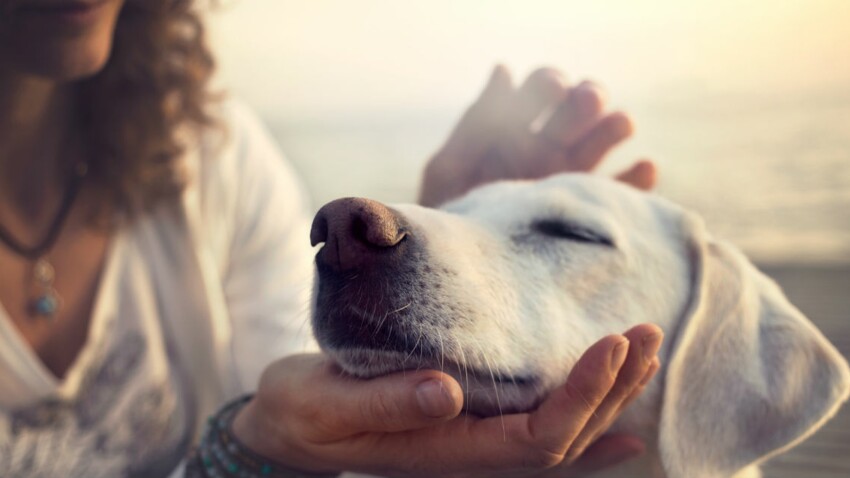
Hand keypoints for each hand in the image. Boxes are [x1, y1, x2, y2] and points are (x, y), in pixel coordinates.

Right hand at [232, 324, 662, 476]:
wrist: (290, 427)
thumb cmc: (304, 412)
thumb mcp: (328, 405)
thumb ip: (385, 403)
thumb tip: (447, 391)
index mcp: (447, 450)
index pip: (537, 437)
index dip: (583, 395)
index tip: (613, 344)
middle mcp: (472, 454)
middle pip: (566, 435)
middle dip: (612, 387)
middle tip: (646, 331)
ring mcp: (475, 443)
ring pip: (561, 432)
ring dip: (609, 395)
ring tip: (645, 351)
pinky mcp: (469, 425)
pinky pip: (540, 432)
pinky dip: (587, 424)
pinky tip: (625, 426)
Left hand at [420, 66, 656, 206]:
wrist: (462, 277)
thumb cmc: (448, 221)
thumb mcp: (450, 170)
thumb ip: (476, 123)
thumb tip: (504, 69)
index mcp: (514, 131)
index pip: (541, 91)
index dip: (549, 84)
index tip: (553, 88)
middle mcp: (548, 149)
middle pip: (578, 110)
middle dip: (586, 99)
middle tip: (587, 100)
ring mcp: (571, 180)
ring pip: (603, 142)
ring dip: (615, 126)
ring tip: (620, 124)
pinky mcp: (590, 214)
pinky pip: (622, 194)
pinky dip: (638, 180)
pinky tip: (644, 168)